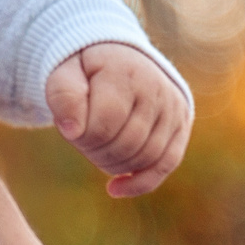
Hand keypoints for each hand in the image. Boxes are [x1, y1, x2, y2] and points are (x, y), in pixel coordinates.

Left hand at [47, 43, 191, 197]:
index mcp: (124, 72)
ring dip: (113, 165)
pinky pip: (167, 163)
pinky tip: (114, 189)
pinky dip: (141, 182)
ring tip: (95, 150)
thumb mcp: (64, 73)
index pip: (103, 125)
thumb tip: (72, 131)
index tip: (69, 128)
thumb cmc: (86, 70)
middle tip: (81, 139)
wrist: (120, 55)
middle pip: (126, 144)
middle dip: (95, 152)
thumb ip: (63, 97)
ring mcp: (172, 107)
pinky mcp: (181, 124)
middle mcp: (156, 88)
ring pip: (145, 157)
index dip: (81, 137)